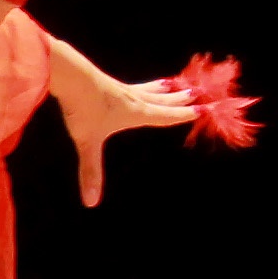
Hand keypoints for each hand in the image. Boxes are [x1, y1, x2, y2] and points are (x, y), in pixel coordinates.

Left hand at [43, 41, 199, 206]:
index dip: (186, 115)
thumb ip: (91, 171)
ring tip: (174, 83)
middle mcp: (133, 99)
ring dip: (163, 88)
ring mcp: (120, 88)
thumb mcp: (87, 143)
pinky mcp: (106, 80)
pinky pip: (130, 85)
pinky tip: (131, 87)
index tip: (206, 110)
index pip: (167, 116)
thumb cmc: (83, 109)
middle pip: (162, 100)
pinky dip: (140, 86)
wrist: (71, 75)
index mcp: (137, 113)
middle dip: (180, 99)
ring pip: (148, 89)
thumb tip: (90, 203)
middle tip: (197, 92)